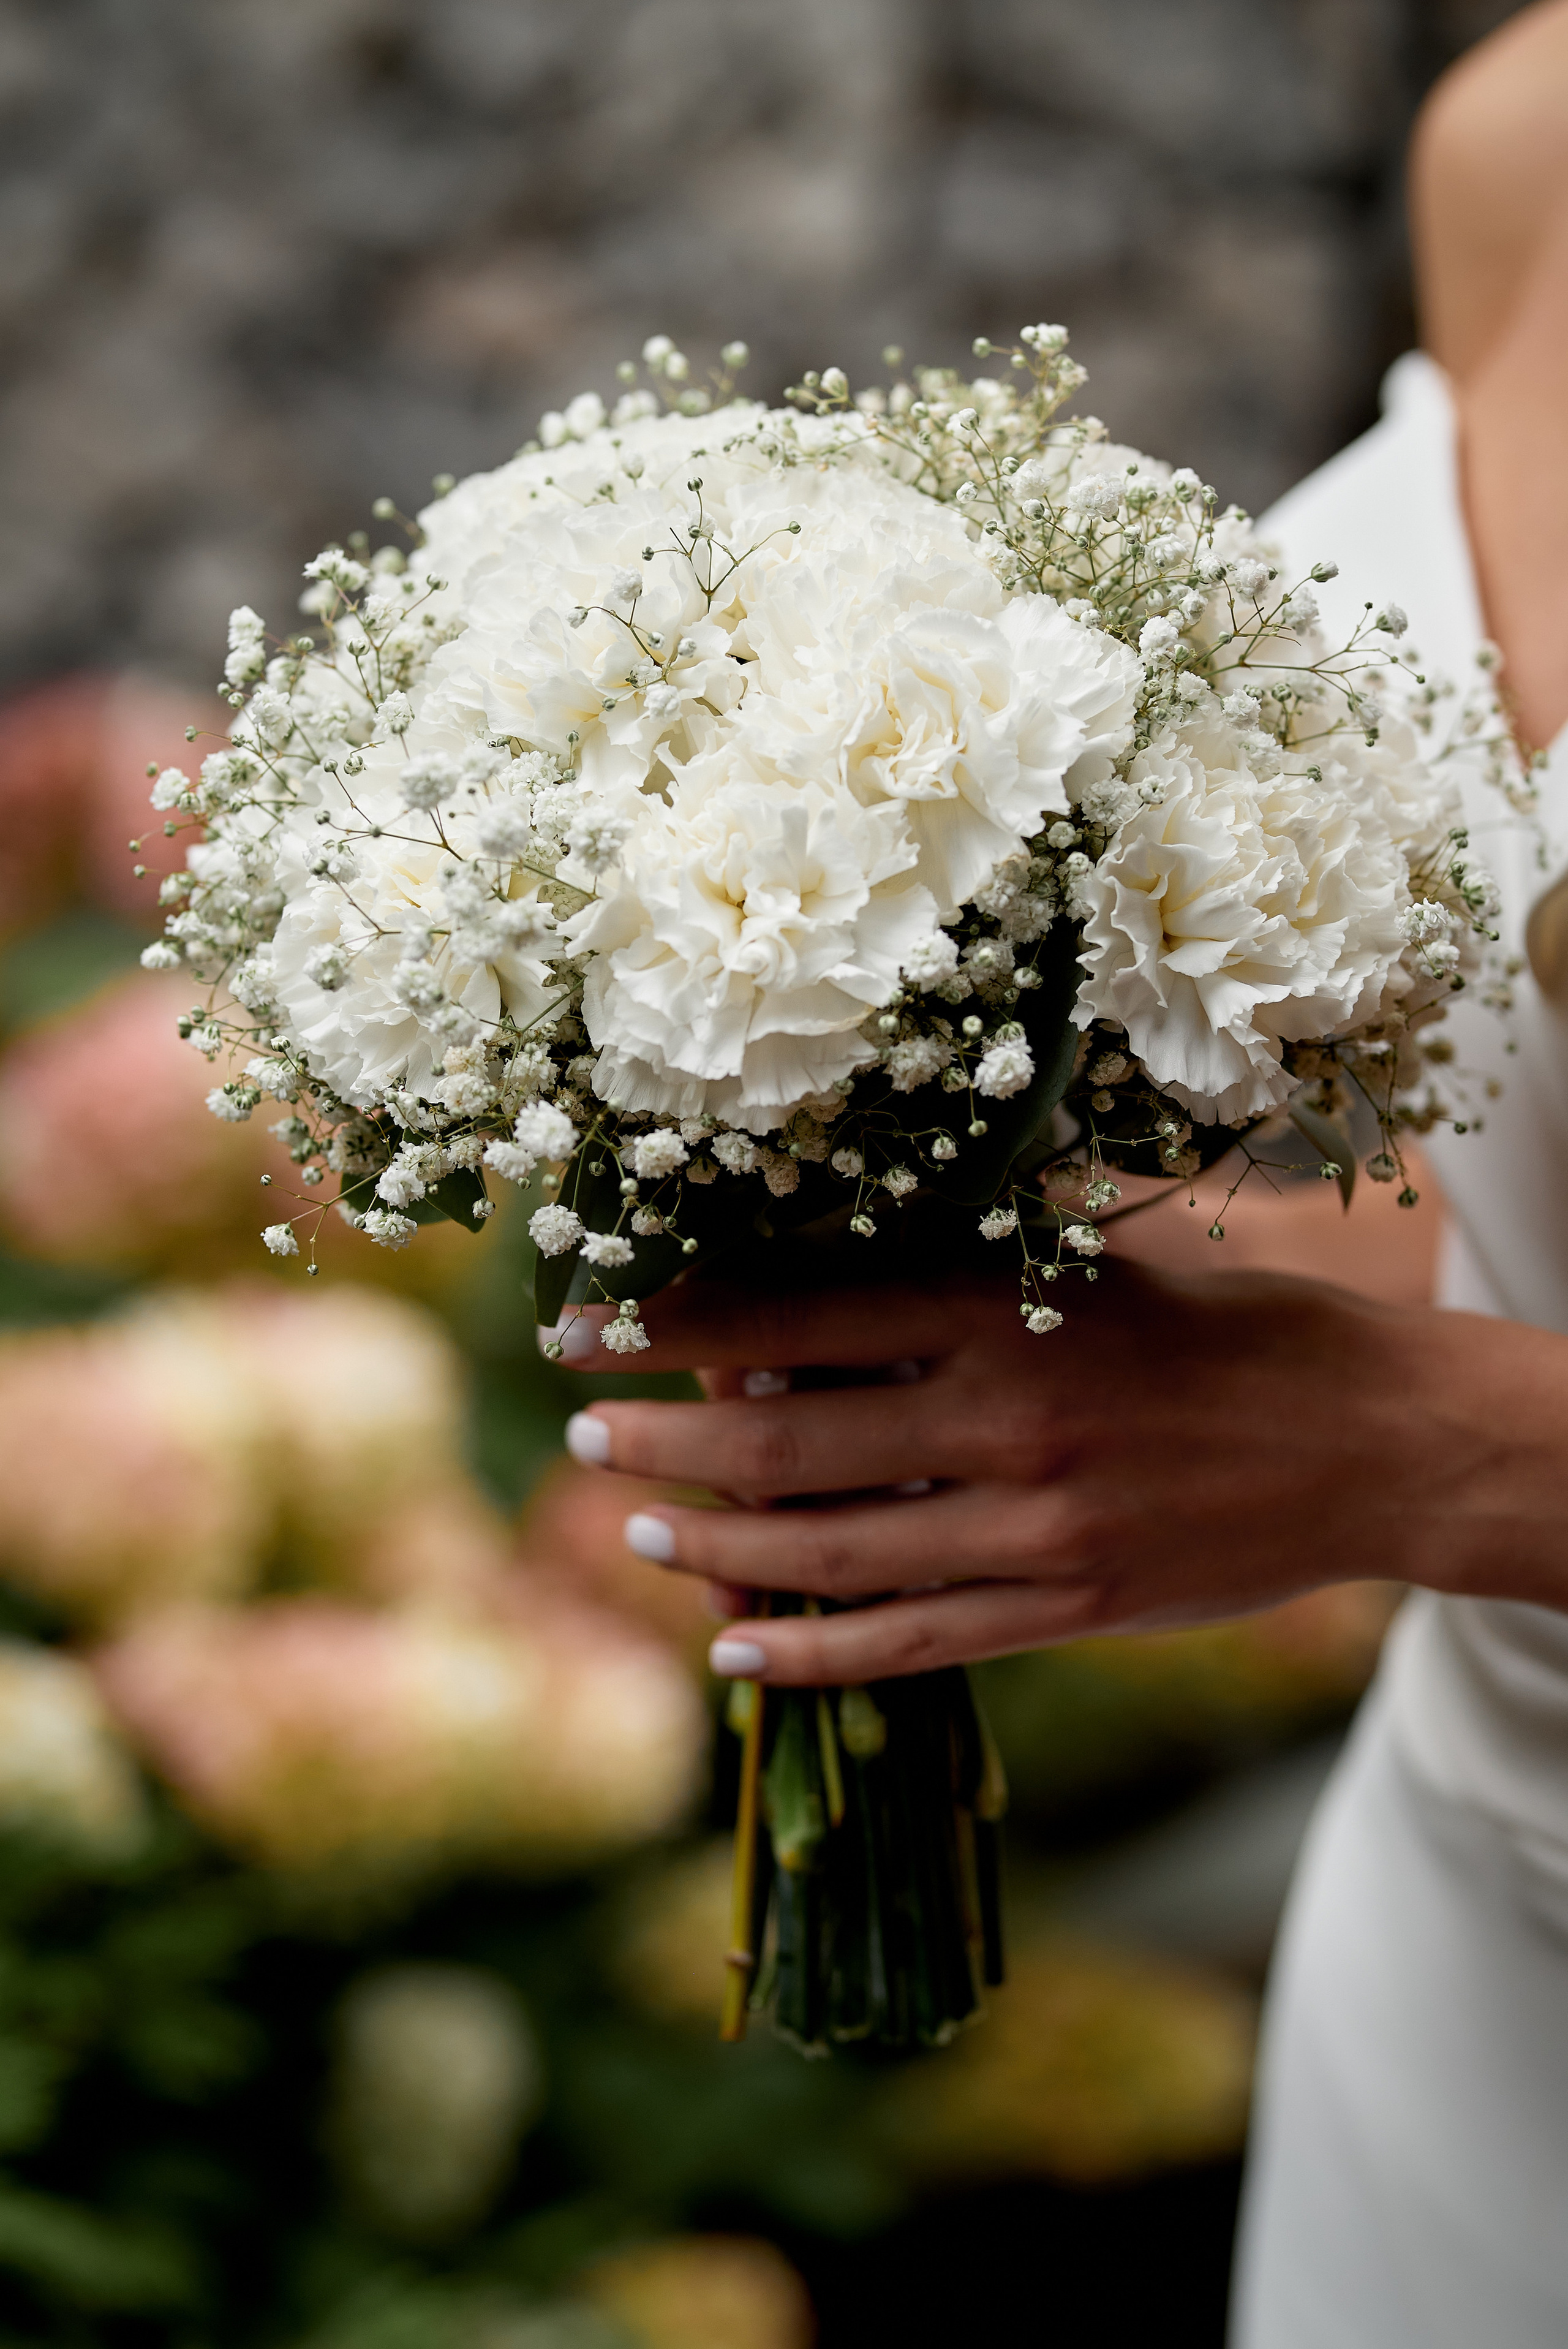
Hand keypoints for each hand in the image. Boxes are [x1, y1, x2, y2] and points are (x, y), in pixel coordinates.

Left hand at [542, 1262, 1566, 1684]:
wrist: (1361, 1437)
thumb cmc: (1209, 1327)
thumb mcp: (1076, 1269)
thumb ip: (941, 1288)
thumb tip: (777, 1318)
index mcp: (998, 1306)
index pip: (787, 1313)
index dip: (665, 1323)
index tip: (582, 1327)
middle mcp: (1001, 1417)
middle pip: (782, 1439)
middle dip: (658, 1441)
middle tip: (580, 1437)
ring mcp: (1031, 1526)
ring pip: (828, 1548)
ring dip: (712, 1543)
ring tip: (631, 1531)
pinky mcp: (1062, 1607)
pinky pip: (909, 1641)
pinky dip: (812, 1651)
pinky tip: (735, 1650)